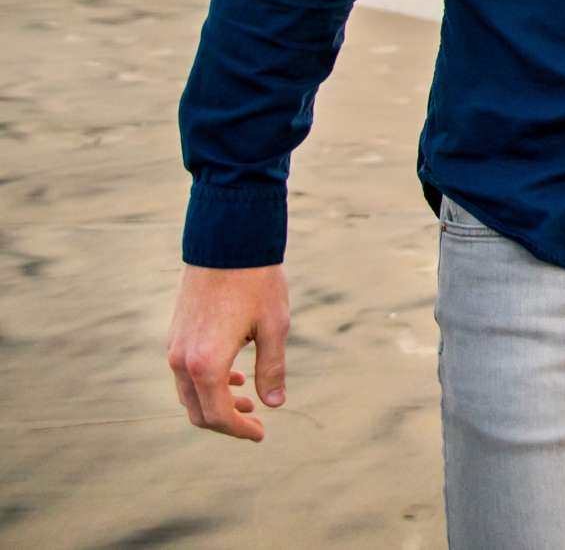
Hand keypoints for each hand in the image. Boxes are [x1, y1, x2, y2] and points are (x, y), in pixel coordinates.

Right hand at [166, 263, 290, 441]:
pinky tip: (233, 377)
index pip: (218, 415)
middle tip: (255, 422)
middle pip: (198, 411)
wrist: (227, 244)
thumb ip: (272, 369)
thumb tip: (276, 404)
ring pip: (189, 394)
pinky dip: (206, 384)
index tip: (261, 433)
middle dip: (226, 422)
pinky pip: (185, 374)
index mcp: (206, 364)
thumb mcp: (274, 327)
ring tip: (246, 400)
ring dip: (215, 403)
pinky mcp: (175, 335)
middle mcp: (182, 360)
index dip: (239, 430)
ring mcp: (174, 347)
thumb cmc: (256, 283)